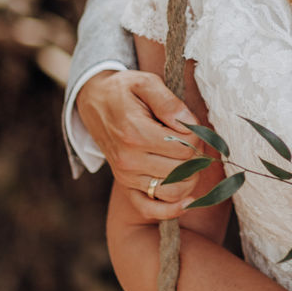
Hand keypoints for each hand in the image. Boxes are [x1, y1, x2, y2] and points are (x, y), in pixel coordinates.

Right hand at [76, 68, 199, 220]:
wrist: (94, 101)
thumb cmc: (124, 90)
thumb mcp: (145, 82)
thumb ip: (169, 102)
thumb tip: (188, 124)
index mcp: (135, 133)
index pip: (185, 148)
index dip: (197, 136)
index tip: (191, 125)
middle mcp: (129, 160)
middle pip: (183, 170)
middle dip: (196, 155)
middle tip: (192, 140)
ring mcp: (126, 175)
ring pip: (173, 191)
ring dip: (190, 178)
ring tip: (189, 160)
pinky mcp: (126, 185)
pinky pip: (151, 208)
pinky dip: (172, 208)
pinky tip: (188, 199)